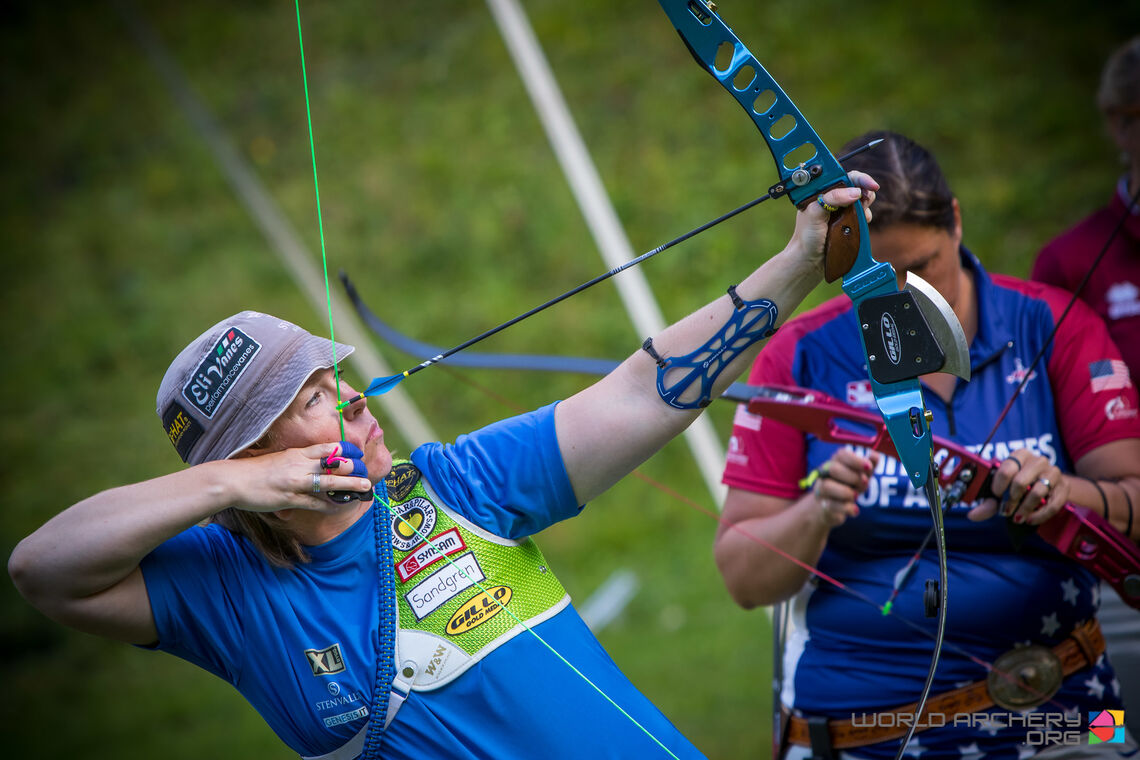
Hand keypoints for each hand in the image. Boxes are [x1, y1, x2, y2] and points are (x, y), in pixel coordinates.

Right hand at [229, 441, 373, 513]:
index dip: (343, 450)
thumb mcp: (277, 459)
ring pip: (329, 483)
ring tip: (364, 487)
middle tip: (365, 471)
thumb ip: (294, 462)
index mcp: (296, 453)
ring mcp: (295, 482)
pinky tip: (339, 507)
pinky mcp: (290, 498)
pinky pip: (315, 503)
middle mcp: (299, 465)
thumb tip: (307, 467)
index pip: (326, 448)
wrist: (233, 480)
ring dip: (349, 485)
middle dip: (351, 467)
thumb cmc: (252, 471)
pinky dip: (328, 505)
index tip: (357, 453)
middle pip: (332, 463)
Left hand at [790, 170, 878, 272]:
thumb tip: (855, 192)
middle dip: (865, 191)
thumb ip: (832, 199)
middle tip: (864, 201)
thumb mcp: (814, 214)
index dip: (859, 178)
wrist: (809, 261)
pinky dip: (865, 218)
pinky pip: (864, 215)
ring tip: (857, 217)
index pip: (843, 177)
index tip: (870, 185)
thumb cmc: (806, 237)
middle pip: (857, 186)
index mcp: (822, 192)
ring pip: (863, 200)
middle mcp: (833, 199)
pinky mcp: (850, 222)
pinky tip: (857, 226)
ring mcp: (842, 211)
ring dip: (865, 207)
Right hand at [811, 448, 878, 527]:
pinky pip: (832, 506)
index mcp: (835, 462)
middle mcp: (825, 474)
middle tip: (864, 483)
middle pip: (833, 469)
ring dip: (846, 492)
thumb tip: (875, 456)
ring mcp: (822, 490)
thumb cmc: (848, 485)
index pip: (841, 455)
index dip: (856, 460)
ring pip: (827, 487)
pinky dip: (847, 508)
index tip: (869, 468)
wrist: (831, 506)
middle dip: (853, 477)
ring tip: (856, 496)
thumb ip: (869, 464)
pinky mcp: (823, 505)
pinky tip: (855, 509)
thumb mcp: (861, 474)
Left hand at [967, 451, 1066, 525]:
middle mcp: (1038, 460)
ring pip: (1037, 492)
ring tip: (1017, 517)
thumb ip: (987, 503)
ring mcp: (1053, 472)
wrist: (1047, 486)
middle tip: (1007, 510)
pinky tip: (1030, 519)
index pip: (1006, 469)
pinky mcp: (1064, 487)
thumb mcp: (1002, 491)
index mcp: (1020, 455)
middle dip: (1011, 500)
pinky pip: (1053, 504)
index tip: (996, 495)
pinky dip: (1039, 515)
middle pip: (1020, 481)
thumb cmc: (1019, 485)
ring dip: (1025, 508)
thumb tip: (972, 515)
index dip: (999, 486)